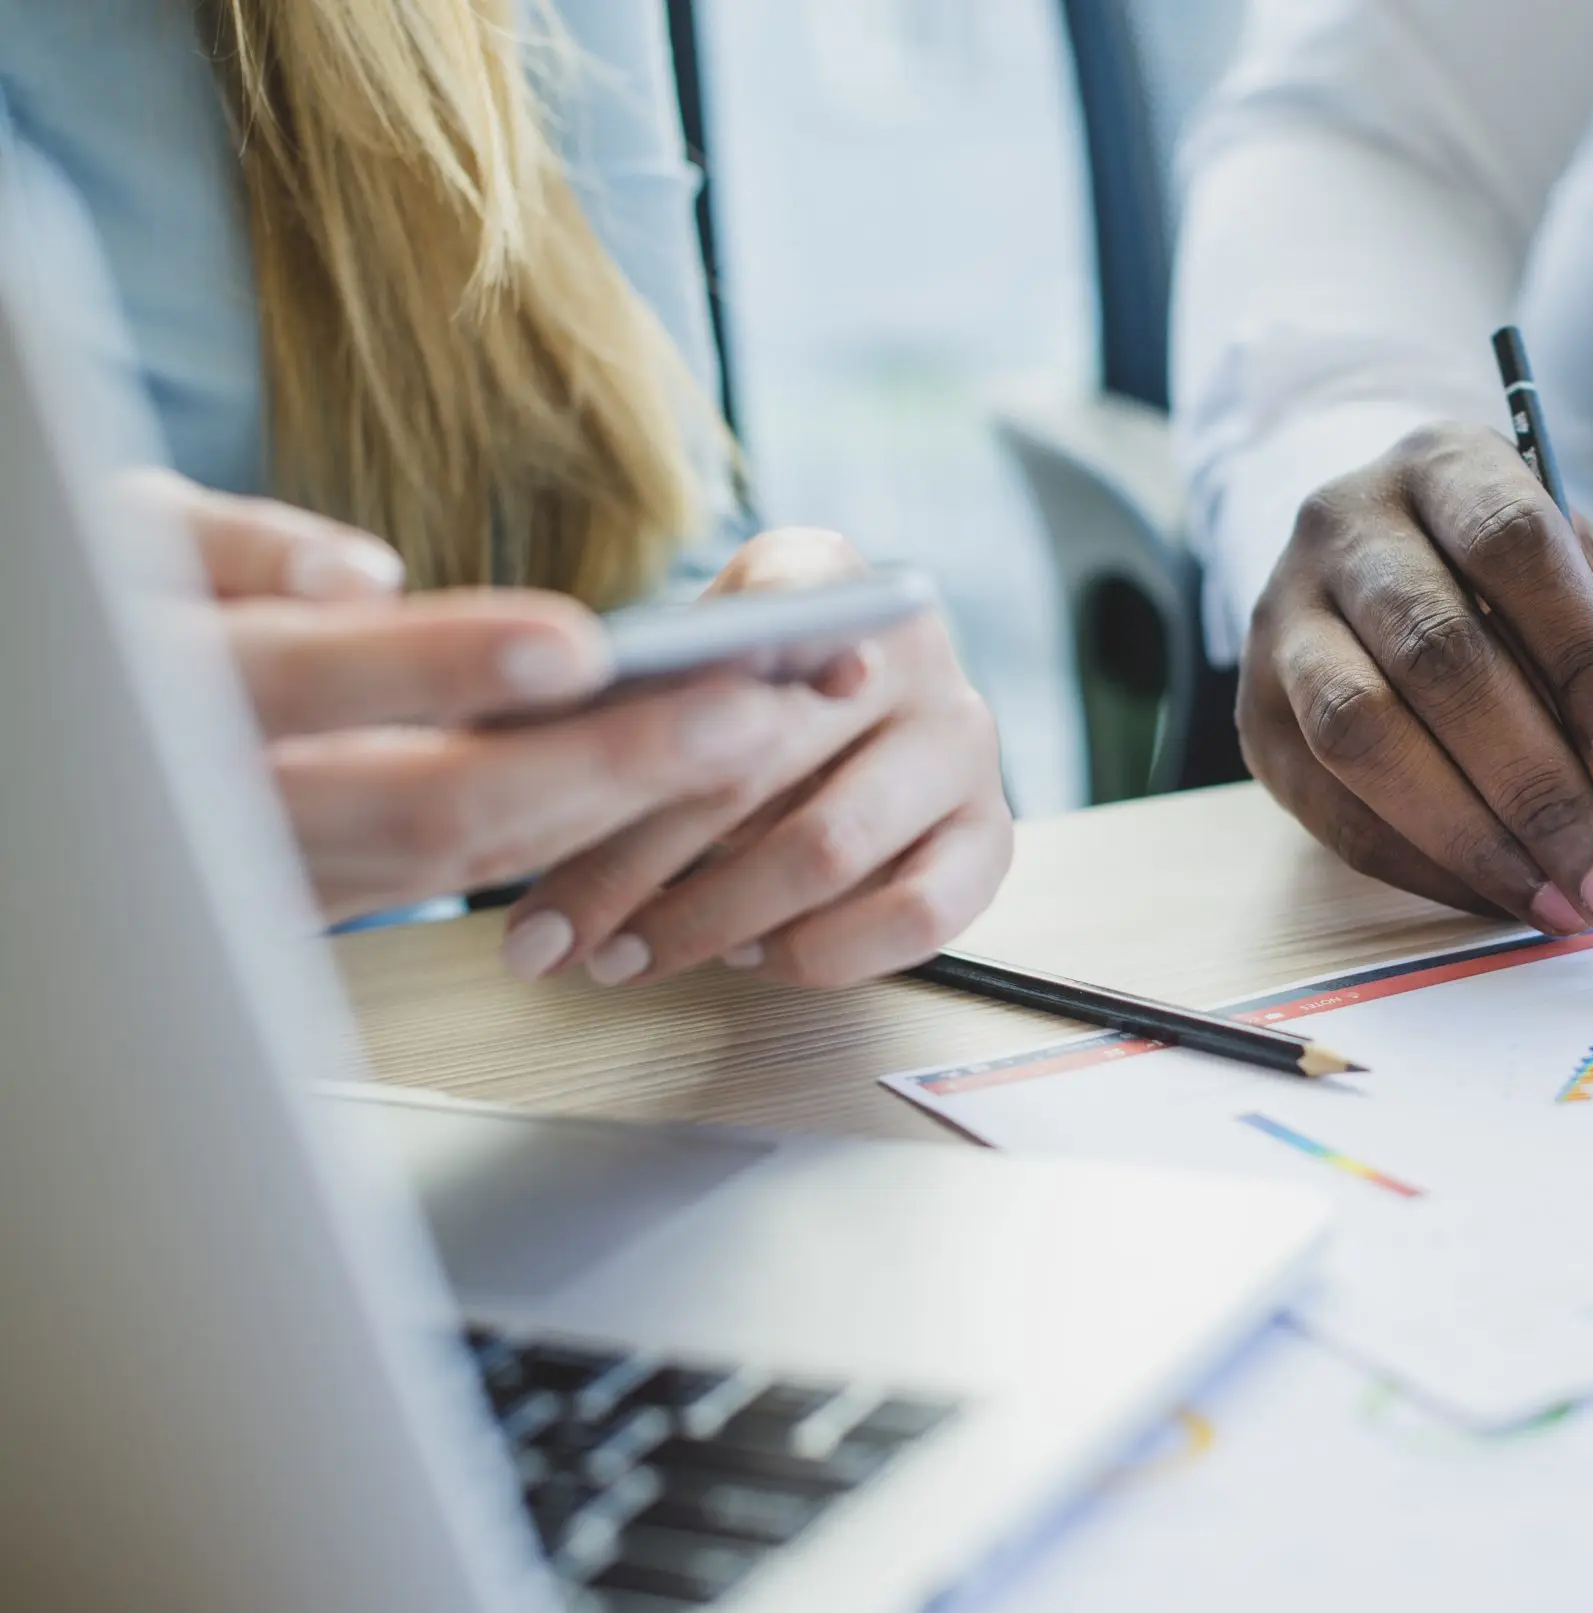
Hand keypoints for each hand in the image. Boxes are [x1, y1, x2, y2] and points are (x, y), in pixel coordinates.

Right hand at [138, 471, 798, 922]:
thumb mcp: (122, 536)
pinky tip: (682, 773)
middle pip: (440, 806)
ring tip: (754, 724)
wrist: (60, 733)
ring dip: (624, 801)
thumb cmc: (98, 599)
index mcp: (178, 697)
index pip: (327, 686)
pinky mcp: (327, 896)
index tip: (583, 644)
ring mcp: (285, 874)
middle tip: (751, 705)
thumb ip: (233, 547)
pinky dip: (580, 828)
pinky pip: (467, 873)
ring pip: (473, 857)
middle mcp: (233, 812)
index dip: (456, 666)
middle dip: (608, 762)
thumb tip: (367, 574)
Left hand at [500, 529, 1012, 989]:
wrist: (848, 734)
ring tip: (622, 958)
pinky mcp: (991, 839)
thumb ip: (627, 689)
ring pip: (826, 850)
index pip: (792, 594)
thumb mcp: (678, 666)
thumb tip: (507, 739)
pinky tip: (752, 960)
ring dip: (709, 922)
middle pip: (761, 756)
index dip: (746, 644)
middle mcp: (915, 651)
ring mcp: (963, 746)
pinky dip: (818, 953)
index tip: (682, 700)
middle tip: (547, 932)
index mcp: (831, 578)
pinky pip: (914, 918)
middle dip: (635, 857)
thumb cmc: (731, 704)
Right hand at [1237, 423, 1592, 930]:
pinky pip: (1330, 806)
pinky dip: (1423, 866)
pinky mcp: (1257, 714)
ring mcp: (1284, 618)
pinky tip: (1499, 895)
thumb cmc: (1543, 595)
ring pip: (1361, 730)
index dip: (1583, 662)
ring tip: (1558, 898)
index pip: (1514, 544)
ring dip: (1469, 835)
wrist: (1410, 589)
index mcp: (1450, 465)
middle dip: (1534, 782)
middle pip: (1435, 650)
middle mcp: (1346, 525)